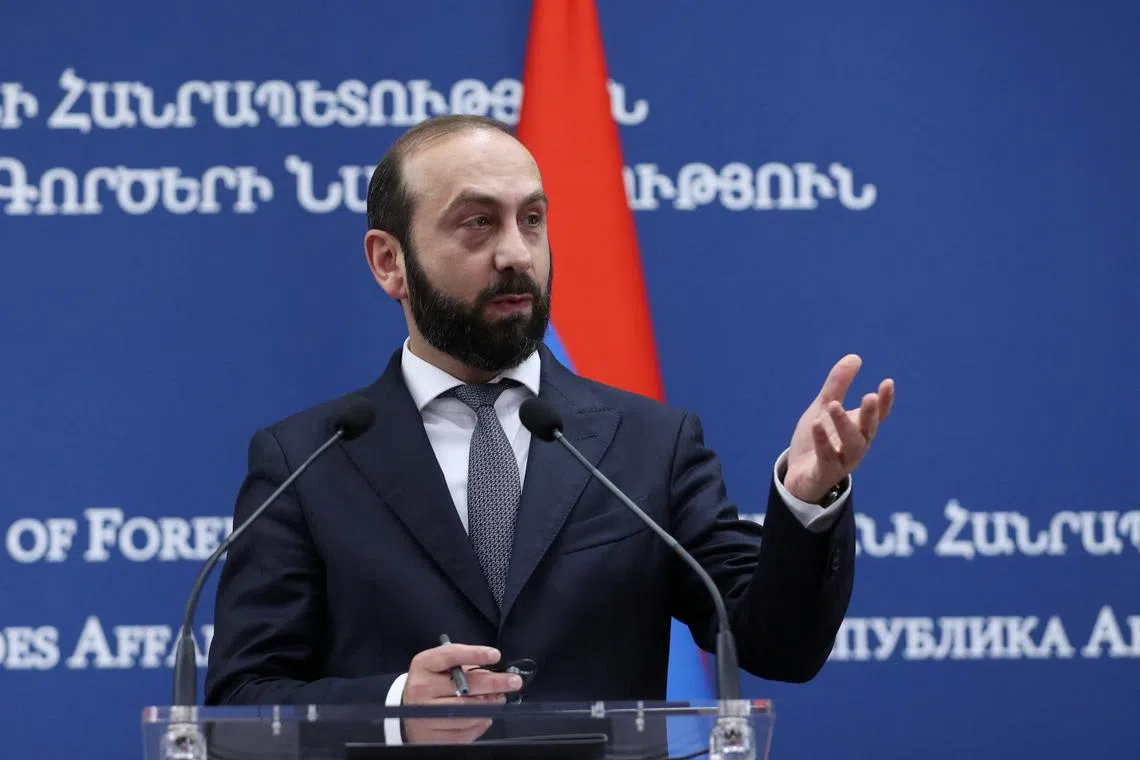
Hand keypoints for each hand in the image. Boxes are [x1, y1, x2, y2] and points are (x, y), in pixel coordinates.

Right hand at [401, 642, 522, 744]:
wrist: (407, 709)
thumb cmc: (431, 682)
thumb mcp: (440, 665)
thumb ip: (465, 665)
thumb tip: (496, 673)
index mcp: (424, 665)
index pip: (451, 656)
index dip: (475, 654)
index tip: (495, 655)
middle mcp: (421, 689)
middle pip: (464, 687)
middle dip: (494, 684)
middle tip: (513, 681)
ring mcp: (424, 715)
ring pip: (467, 713)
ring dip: (489, 706)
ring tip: (499, 700)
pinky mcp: (431, 736)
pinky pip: (464, 732)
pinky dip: (480, 724)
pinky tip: (484, 716)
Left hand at [784, 354, 893, 503]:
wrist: (799, 475)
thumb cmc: (818, 439)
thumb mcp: (824, 408)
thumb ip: (838, 386)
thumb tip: (855, 357)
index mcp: (859, 429)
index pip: (878, 416)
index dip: (885, 401)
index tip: (887, 382)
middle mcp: (856, 445)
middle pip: (868, 430)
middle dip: (870, 414)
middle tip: (868, 397)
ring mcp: (842, 461)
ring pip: (852, 445)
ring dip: (845, 425)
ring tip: (833, 406)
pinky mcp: (824, 472)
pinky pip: (826, 458)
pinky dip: (823, 441)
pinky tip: (816, 424)